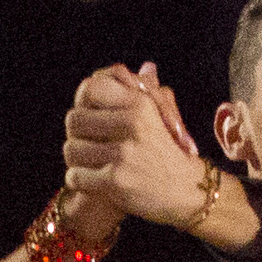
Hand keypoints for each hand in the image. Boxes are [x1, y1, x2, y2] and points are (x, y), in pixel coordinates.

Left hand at [64, 63, 213, 229]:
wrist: (190, 193)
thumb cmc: (173, 154)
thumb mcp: (165, 118)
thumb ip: (150, 93)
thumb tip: (147, 68)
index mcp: (140, 104)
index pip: (91, 89)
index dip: (87, 104)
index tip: (92, 118)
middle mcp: (131, 124)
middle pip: (74, 119)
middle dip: (77, 134)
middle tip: (86, 145)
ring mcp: (122, 153)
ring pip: (71, 149)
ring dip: (77, 160)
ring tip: (90, 166)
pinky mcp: (115, 180)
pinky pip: (75, 176)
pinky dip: (80, 182)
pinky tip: (92, 183)